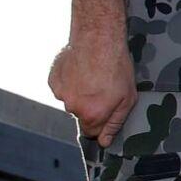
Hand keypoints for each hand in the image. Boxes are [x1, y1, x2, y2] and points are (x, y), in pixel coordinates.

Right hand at [49, 31, 135, 145]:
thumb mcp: (127, 99)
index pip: (91, 133)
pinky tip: (80, 70)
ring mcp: (60, 93)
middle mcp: (72, 107)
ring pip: (70, 101)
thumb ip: (114, 123)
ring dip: (79, 93)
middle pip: (81, 115)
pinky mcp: (53, 80)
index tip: (106, 110)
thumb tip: (104, 142)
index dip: (100, 123)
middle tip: (102, 88)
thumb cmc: (116, 67)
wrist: (97, 39)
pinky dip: (69, 82)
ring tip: (92, 76)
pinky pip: (62, 87)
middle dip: (90, 107)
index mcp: (92, 115)